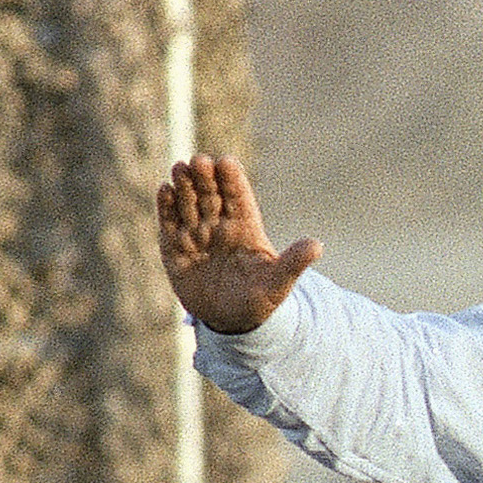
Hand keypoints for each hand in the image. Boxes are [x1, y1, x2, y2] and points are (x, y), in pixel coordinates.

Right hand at [156, 154, 319, 333]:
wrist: (228, 322)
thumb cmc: (258, 300)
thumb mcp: (277, 285)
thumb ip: (293, 264)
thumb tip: (317, 246)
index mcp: (246, 228)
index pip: (239, 198)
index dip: (233, 180)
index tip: (227, 162)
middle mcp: (220, 225)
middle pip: (212, 195)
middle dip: (206, 177)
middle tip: (200, 160)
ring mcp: (196, 235)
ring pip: (189, 204)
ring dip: (184, 185)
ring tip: (180, 167)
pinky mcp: (175, 248)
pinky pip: (170, 223)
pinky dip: (166, 207)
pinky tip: (164, 190)